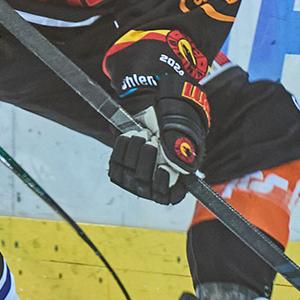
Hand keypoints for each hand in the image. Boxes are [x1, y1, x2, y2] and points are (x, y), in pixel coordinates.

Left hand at [108, 74, 209, 204]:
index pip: (171, 195)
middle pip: (146, 186)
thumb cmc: (176, 114)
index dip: (165, 186)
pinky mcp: (122, 168)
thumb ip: (182, 146)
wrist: (154, 105)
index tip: (162, 169)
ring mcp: (138, 176)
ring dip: (133, 152)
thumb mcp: (183, 125)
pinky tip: (128, 136)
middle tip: (151, 139)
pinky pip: (115, 167)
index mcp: (180, 175)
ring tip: (141, 133)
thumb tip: (180, 166)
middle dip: (147, 159)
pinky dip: (120, 150)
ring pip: (129, 177)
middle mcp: (158, 180)